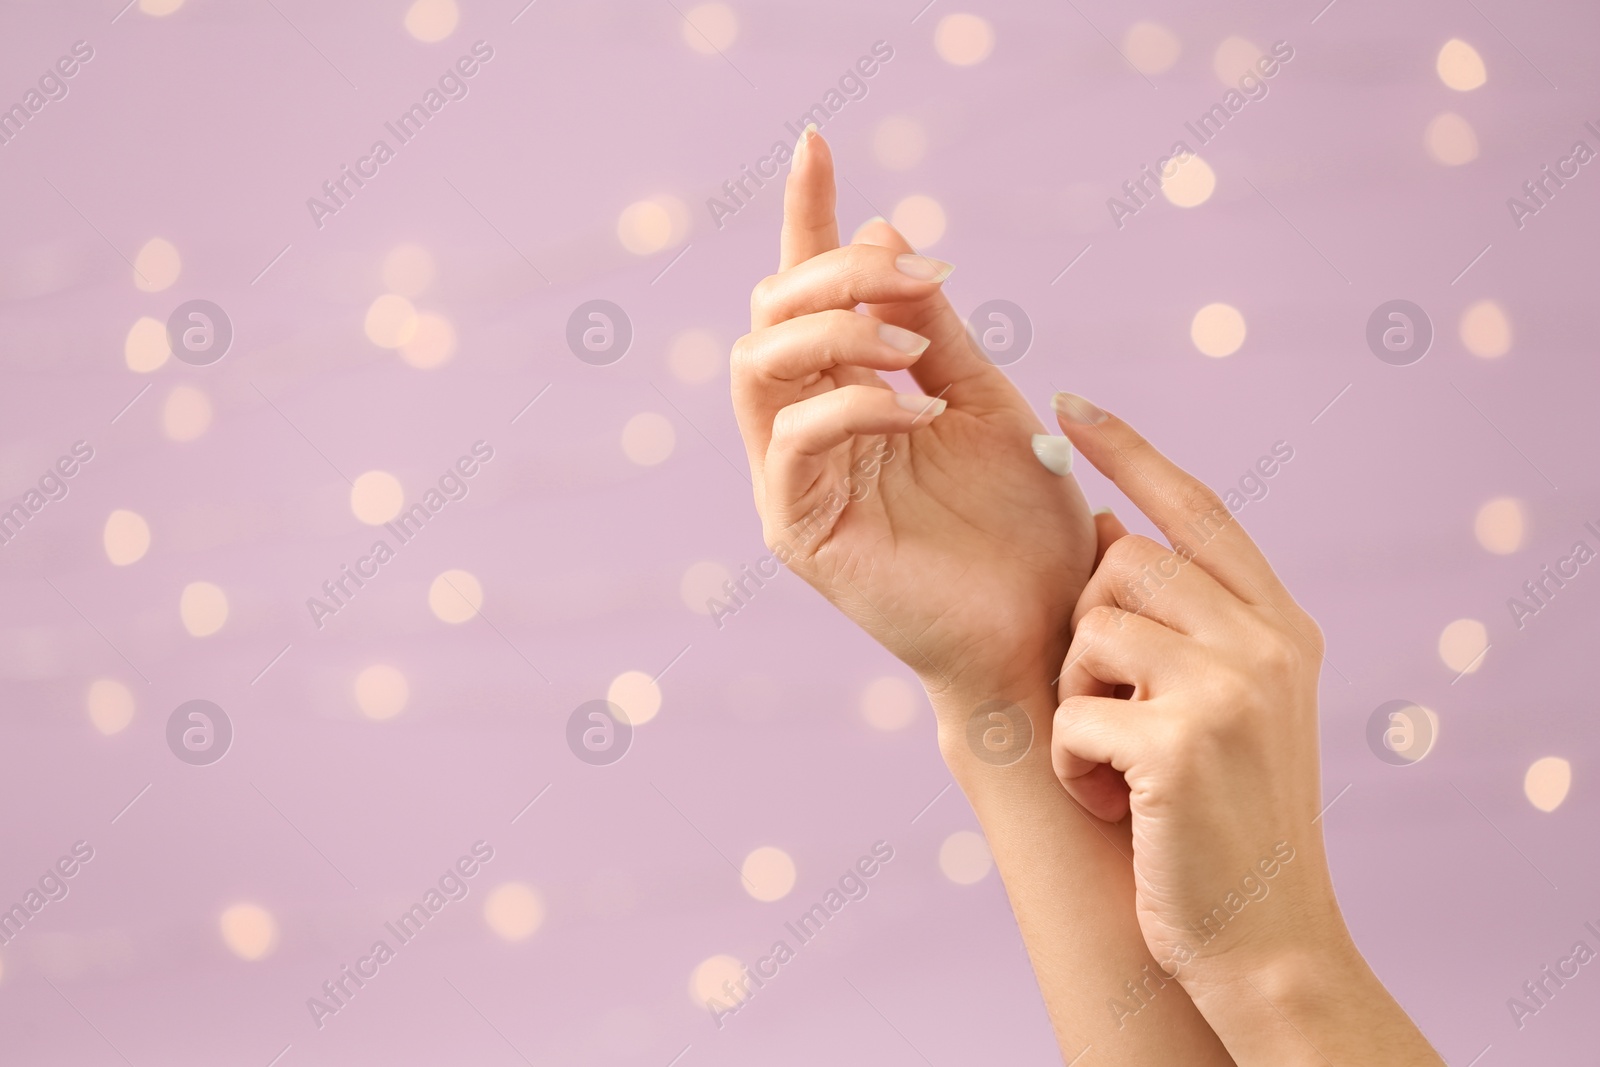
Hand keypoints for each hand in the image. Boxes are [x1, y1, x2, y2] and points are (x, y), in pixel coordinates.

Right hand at [732, 128, 1096, 715]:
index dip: (808, 217)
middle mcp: (809, 429)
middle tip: (924, 275)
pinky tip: (915, 406)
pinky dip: (851, 402)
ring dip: (835, 329)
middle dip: (836, 273)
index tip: (819, 141)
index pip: (810, 292)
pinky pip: (791, 438)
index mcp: (852, 391)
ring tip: (916, 342)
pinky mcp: (796, 529)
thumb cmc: (1024, 525)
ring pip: (758, 365)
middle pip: (771, 314)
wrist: (1044, 627)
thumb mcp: (988, 399)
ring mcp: (795, 479)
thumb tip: (881, 230)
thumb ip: (934, 325)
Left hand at [1049, 390, 1341, 979]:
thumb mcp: (1228, 705)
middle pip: (1124, 563)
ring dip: (1077, 699)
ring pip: (1091, 628)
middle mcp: (1266, 642)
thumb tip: (1101, 529)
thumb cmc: (1224, 819)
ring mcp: (1229, 688)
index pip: (1198, 509)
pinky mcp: (1181, 742)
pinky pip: (1071, 713)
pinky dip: (1071, 762)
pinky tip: (1113, 802)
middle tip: (1108, 705)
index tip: (1071, 406)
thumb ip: (1186, 618)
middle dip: (1088, 629)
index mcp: (1281, 625)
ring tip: (1115, 760)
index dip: (1131, 452)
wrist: (1265, 938)